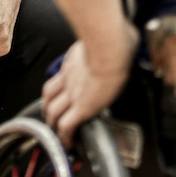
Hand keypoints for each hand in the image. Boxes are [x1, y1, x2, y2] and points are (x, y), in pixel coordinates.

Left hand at [42, 24, 137, 146]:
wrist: (111, 48)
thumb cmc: (113, 38)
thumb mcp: (106, 37)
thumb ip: (108, 39)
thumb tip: (127, 33)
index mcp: (73, 63)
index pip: (59, 79)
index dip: (55, 91)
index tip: (59, 98)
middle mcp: (69, 79)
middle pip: (49, 97)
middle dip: (48, 110)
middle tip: (52, 120)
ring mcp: (74, 93)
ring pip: (53, 113)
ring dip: (54, 125)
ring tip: (59, 135)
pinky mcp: (82, 107)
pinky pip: (67, 126)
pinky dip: (66, 137)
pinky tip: (69, 143)